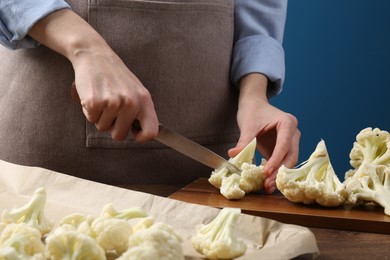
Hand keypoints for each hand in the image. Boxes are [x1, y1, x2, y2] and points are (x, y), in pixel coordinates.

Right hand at [28, 9, 158, 141]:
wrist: (95, 55)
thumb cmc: (115, 76)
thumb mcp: (136, 90)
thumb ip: (140, 110)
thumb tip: (141, 132)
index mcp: (144, 100)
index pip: (151, 131)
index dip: (142, 138)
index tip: (134, 134)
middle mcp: (131, 102)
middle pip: (120, 135)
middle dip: (112, 126)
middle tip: (110, 109)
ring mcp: (113, 102)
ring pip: (103, 128)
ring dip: (100, 116)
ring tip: (102, 97)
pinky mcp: (95, 102)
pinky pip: (90, 119)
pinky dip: (89, 111)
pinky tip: (93, 95)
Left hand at [228, 74, 299, 193]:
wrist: (254, 106)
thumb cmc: (253, 112)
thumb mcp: (247, 126)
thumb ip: (244, 141)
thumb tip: (233, 154)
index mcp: (288, 123)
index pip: (284, 145)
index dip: (276, 160)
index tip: (266, 172)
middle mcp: (293, 134)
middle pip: (290, 156)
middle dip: (279, 172)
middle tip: (267, 185)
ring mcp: (291, 142)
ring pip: (289, 162)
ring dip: (279, 175)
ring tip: (267, 187)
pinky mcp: (285, 150)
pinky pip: (282, 163)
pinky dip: (276, 172)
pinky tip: (267, 183)